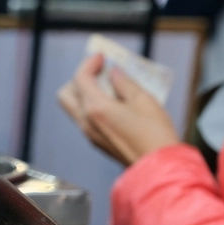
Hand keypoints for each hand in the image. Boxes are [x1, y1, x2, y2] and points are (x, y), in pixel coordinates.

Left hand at [57, 54, 180, 165]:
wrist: (157, 167)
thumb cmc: (155, 133)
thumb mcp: (144, 100)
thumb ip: (124, 83)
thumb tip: (113, 73)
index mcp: (96, 108)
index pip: (80, 79)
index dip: (89, 63)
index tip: (101, 57)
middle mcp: (86, 122)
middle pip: (66, 94)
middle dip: (78, 79)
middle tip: (99, 73)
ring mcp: (89, 133)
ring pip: (73, 107)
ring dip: (84, 93)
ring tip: (109, 86)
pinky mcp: (96, 141)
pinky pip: (84, 118)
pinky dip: (91, 106)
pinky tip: (113, 103)